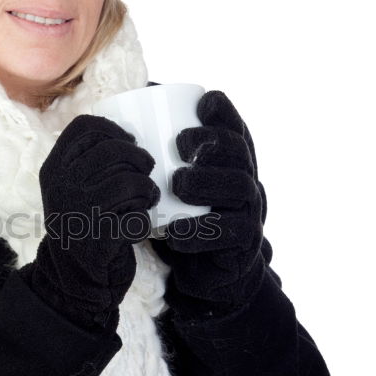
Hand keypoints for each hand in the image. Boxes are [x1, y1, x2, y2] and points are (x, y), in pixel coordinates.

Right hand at [23, 115, 159, 329]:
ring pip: (129, 181)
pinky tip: (138, 225)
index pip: (84, 128)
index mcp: (54, 170)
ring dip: (146, 190)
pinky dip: (144, 219)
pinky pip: (137, 215)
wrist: (73, 281)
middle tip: (146, 172)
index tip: (128, 142)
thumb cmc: (82, 228)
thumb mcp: (69, 190)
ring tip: (145, 200)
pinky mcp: (100, 239)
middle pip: (112, 150)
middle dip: (139, 159)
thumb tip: (128, 136)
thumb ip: (85, 163)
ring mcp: (80, 212)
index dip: (114, 129)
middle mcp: (63, 187)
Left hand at [152, 90, 271, 317]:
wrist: (205, 272)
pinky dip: (201, 232)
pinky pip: (231, 233)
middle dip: (212, 142)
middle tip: (181, 144)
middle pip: (239, 152)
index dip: (224, 112)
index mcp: (229, 160)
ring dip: (208, 182)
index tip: (201, 104)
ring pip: (240, 187)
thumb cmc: (182, 214)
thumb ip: (159, 148)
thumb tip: (126, 103)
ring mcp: (249, 211)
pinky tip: (175, 232)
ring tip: (177, 184)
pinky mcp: (244, 244)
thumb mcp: (172, 179)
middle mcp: (245, 179)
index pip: (235, 127)